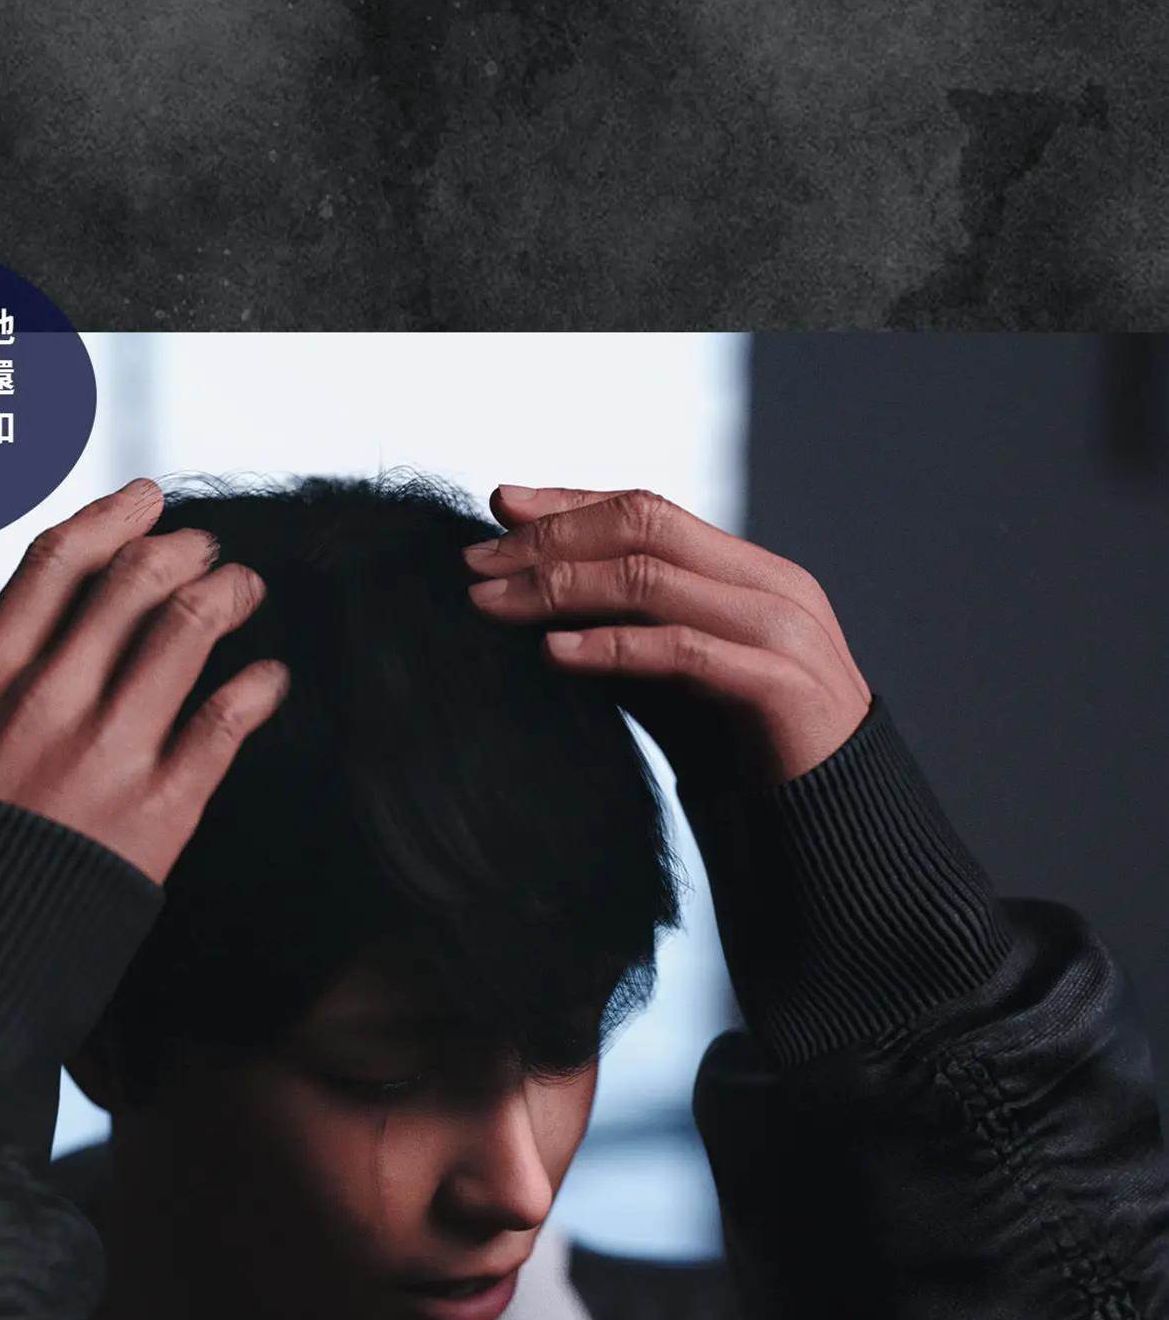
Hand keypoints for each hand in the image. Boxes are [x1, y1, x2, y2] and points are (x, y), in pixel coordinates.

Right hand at [0, 477, 288, 884]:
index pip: (58, 563)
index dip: (114, 518)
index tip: (148, 501)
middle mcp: (50, 698)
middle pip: (134, 581)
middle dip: (184, 551)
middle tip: (209, 552)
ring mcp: (108, 748)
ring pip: (188, 629)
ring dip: (229, 596)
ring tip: (245, 593)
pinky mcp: (161, 805)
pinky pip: (226, 719)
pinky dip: (259, 685)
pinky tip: (270, 677)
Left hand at [462, 484, 871, 791]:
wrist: (844, 817)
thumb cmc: (757, 752)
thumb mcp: (689, 679)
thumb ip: (641, 634)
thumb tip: (549, 613)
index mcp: (751, 572)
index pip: (650, 511)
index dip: (572, 501)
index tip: (500, 505)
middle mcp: (768, 585)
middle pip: (644, 527)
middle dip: (551, 537)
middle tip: (475, 561)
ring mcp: (778, 631)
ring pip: (652, 579)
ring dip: (559, 587)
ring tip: (492, 604)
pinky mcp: (776, 687)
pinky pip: (681, 652)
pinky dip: (610, 647)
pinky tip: (554, 653)